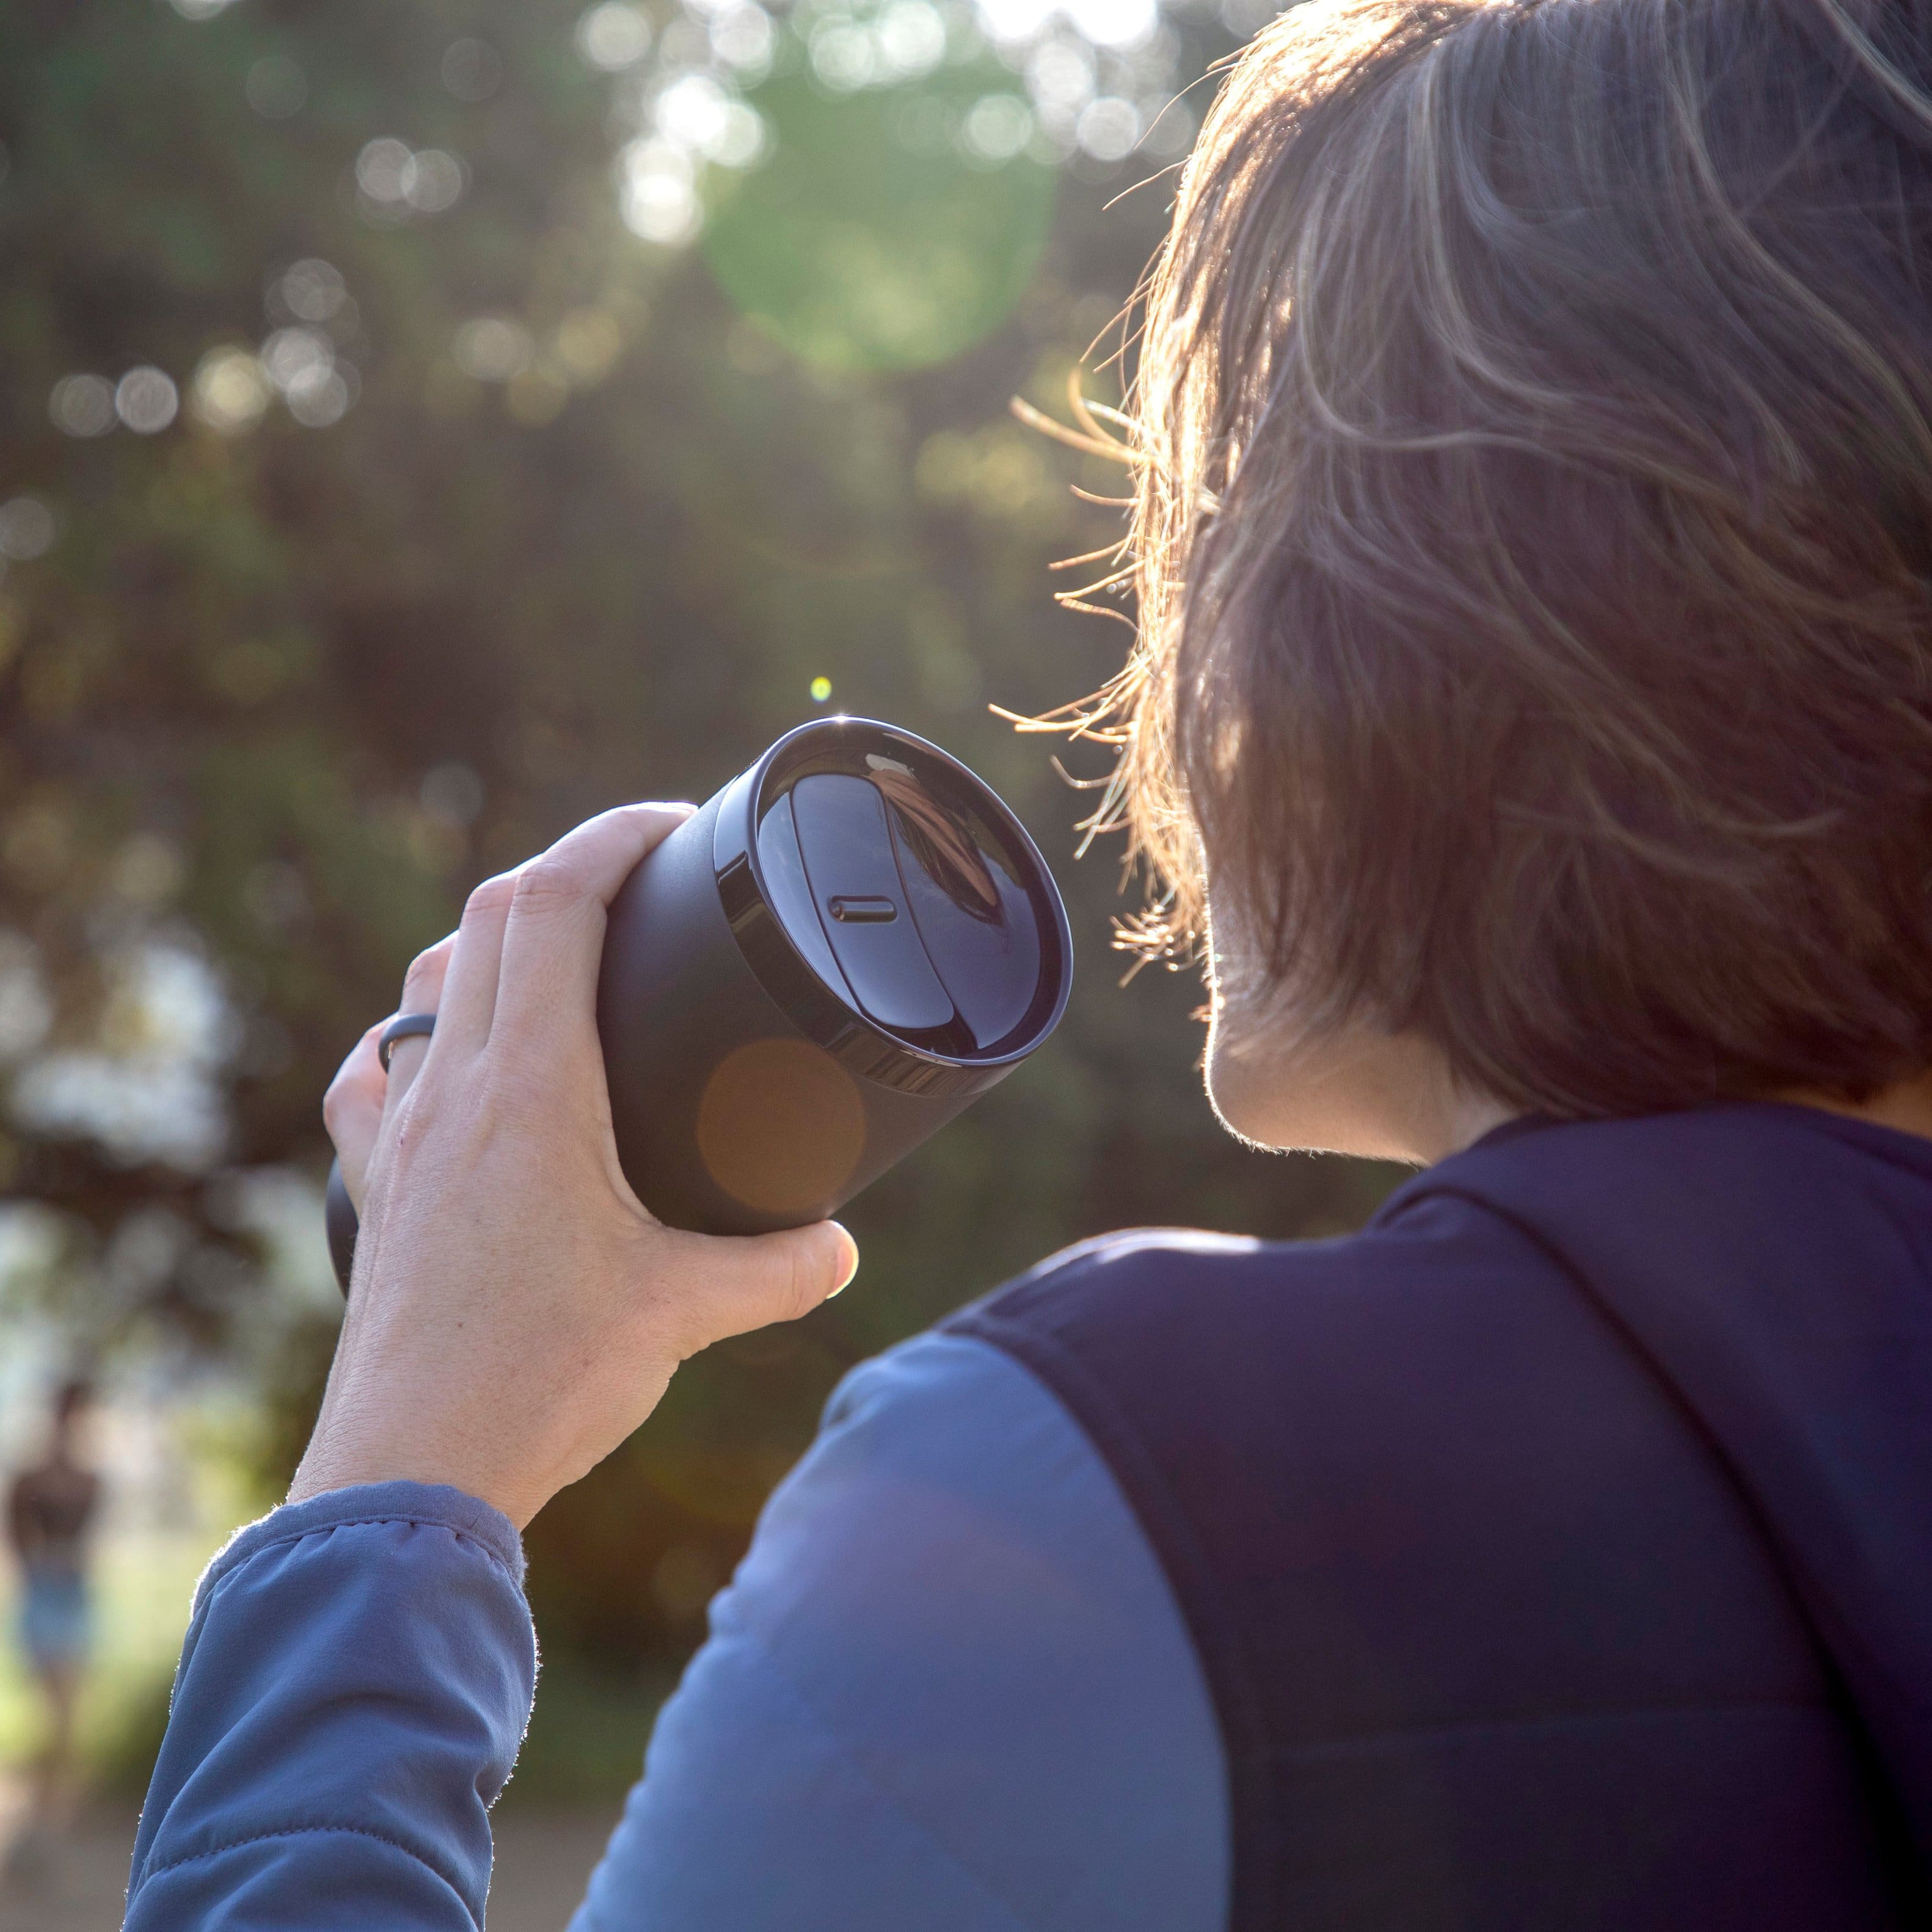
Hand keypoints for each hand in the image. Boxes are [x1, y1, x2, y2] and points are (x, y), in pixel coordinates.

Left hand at [294, 804, 858, 1527]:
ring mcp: (403, 1136)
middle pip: (491, 919)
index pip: (554, 904)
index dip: (611, 837)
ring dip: (491, 945)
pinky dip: (412, 1040)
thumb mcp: (683, 1313)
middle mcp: (454, 1090)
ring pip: (428, 986)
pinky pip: (375, 1076)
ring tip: (557, 960)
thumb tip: (843, 1248)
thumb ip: (779, 1270)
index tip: (670, 824)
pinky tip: (436, 1065)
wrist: (410, 1471)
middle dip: (567, 873)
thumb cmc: (540, 1380)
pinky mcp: (377, 1187)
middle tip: (640, 884)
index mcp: (532, 1088)